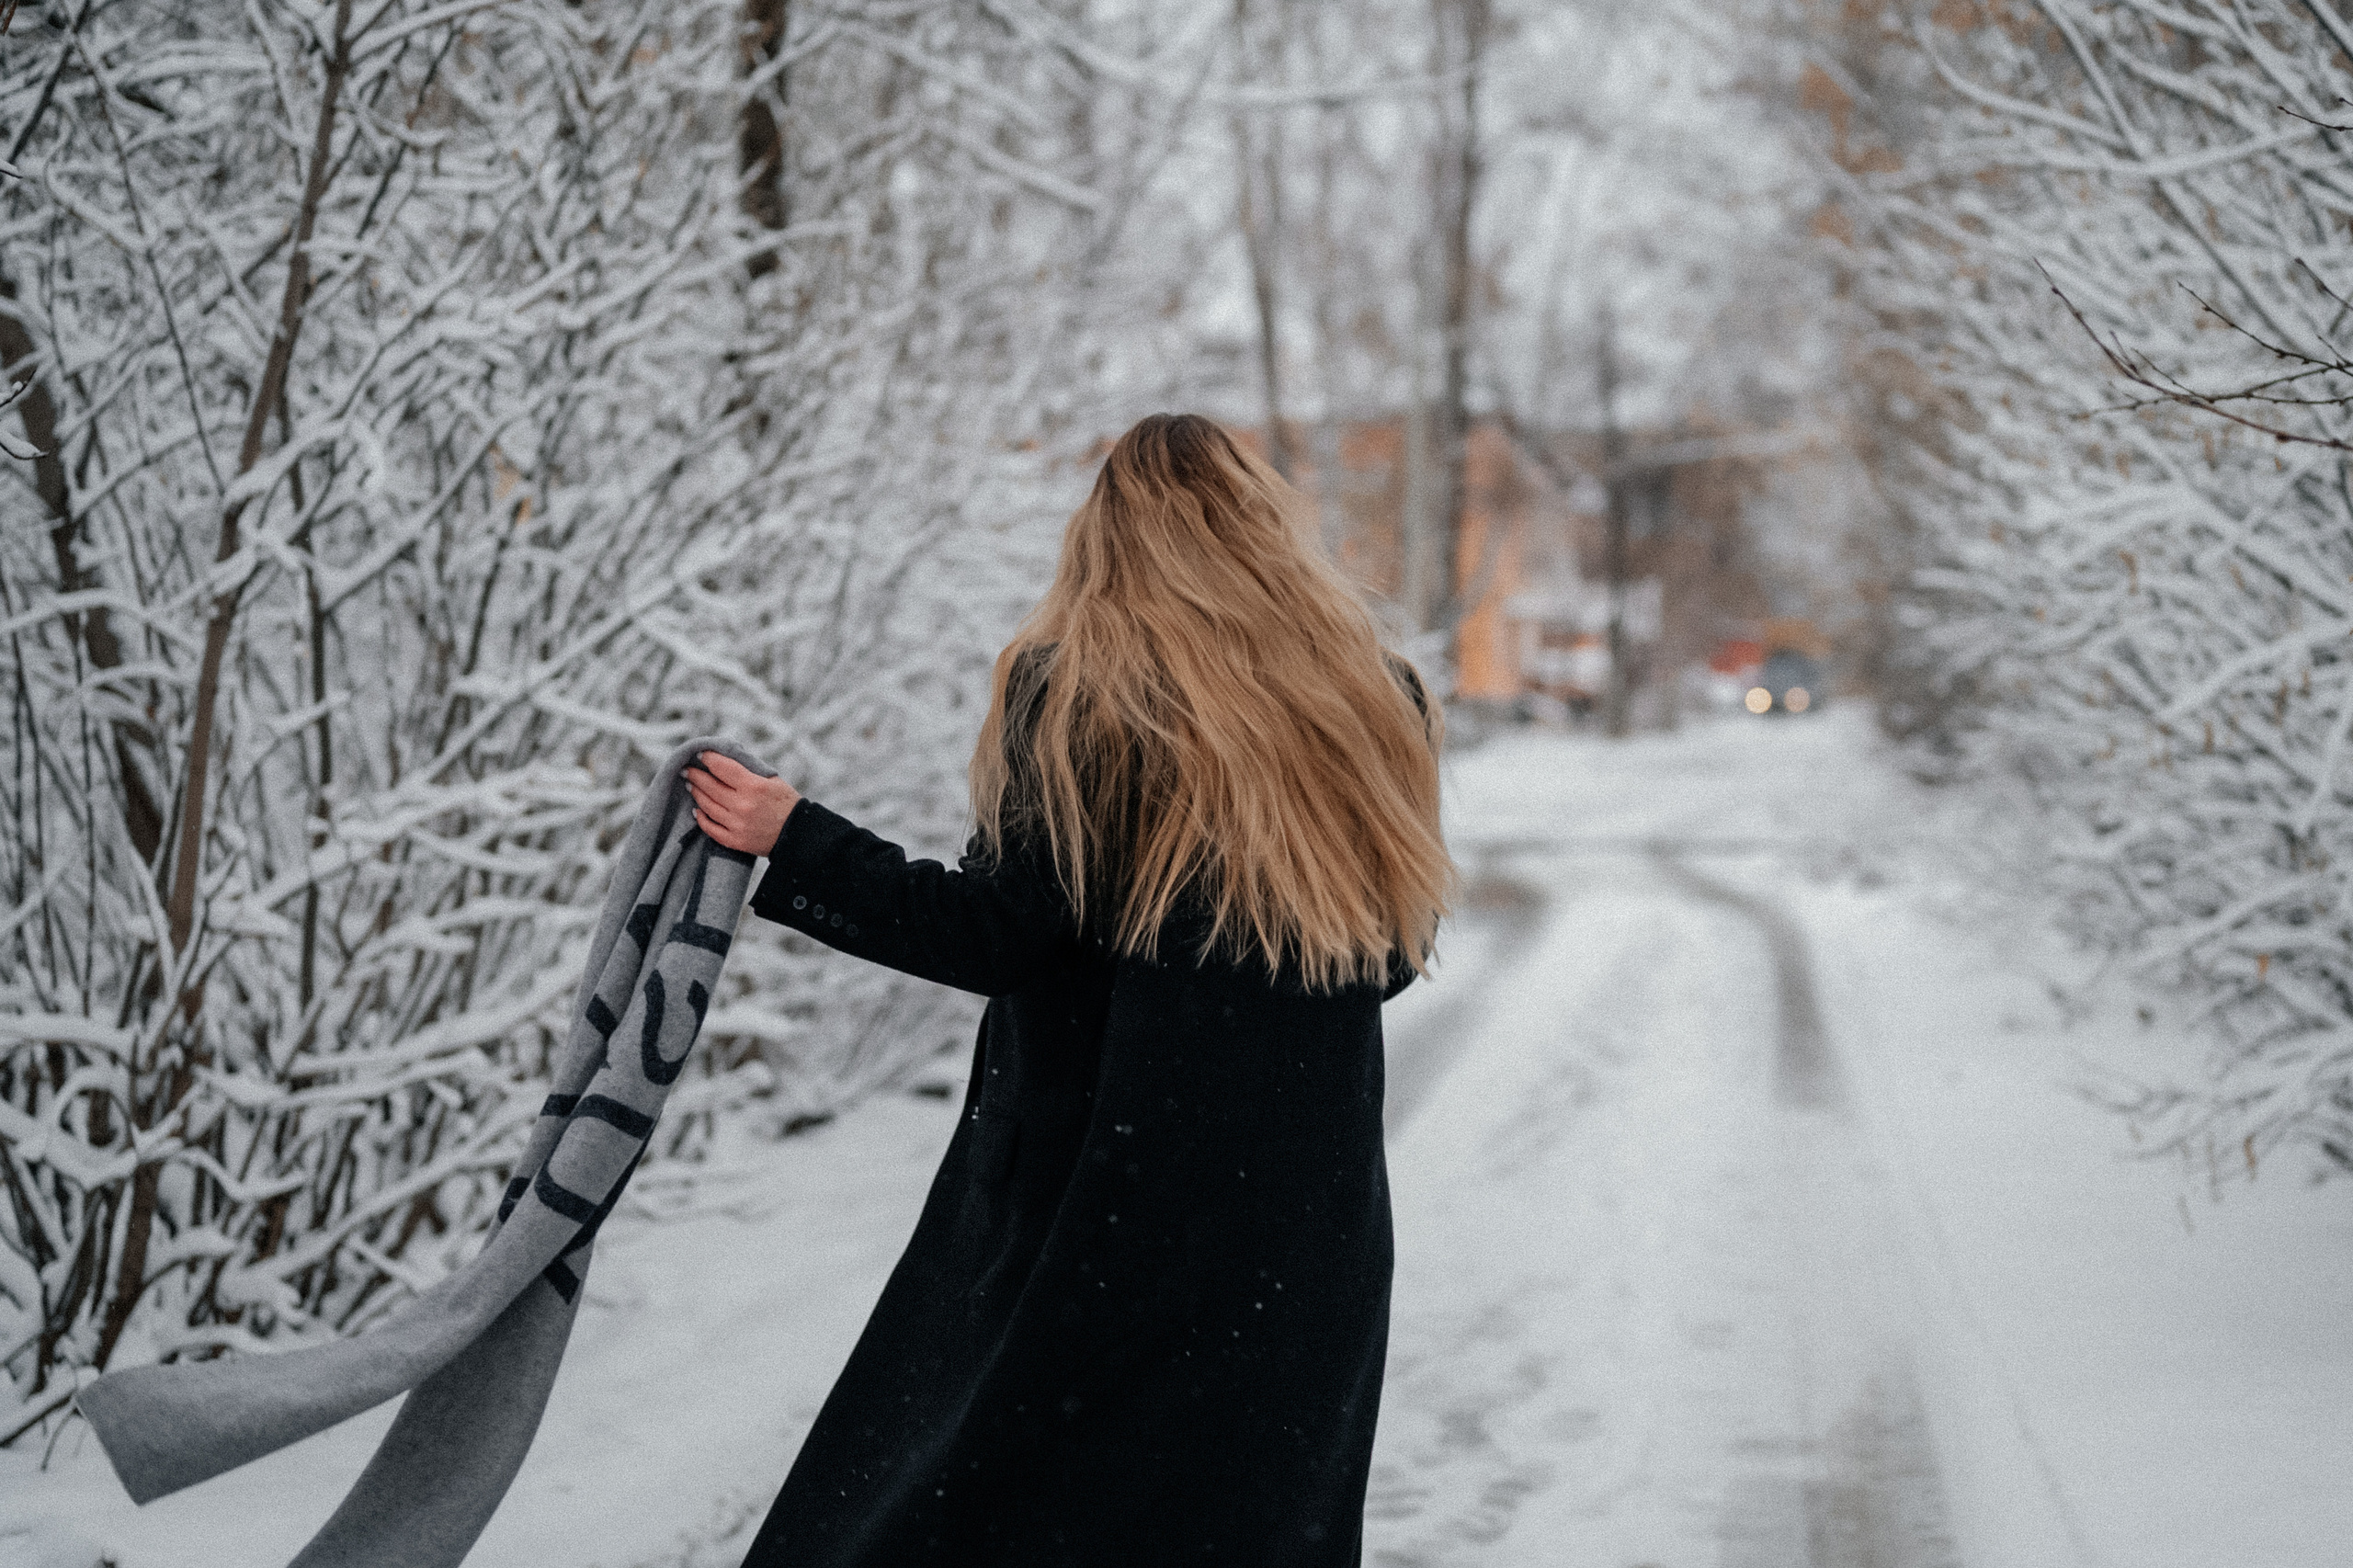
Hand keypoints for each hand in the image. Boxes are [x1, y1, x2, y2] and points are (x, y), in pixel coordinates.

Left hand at [685, 751, 801, 855]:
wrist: (799, 835)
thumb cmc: (787, 804)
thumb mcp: (772, 781)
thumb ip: (748, 771)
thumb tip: (724, 761)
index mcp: (754, 786)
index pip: (723, 767)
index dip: (709, 758)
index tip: (701, 754)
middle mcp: (743, 805)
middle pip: (710, 786)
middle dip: (696, 775)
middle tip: (687, 769)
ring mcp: (737, 824)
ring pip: (707, 806)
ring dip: (696, 793)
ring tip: (690, 785)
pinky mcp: (735, 840)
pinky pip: (711, 828)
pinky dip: (702, 818)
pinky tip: (697, 810)